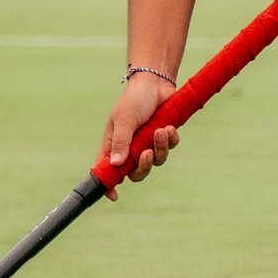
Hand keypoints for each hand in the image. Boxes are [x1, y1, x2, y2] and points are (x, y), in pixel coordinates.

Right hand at [101, 70, 178, 186]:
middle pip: (136, 172)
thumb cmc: (134, 99)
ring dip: (160, 148)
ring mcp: (148, 143)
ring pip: (156, 161)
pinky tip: (168, 127)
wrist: (156, 82)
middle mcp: (131, 147)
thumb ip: (121, 141)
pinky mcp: (164, 137)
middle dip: (143, 167)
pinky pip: (169, 148)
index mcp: (115, 144)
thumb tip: (116, 165)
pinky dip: (170, 140)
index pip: (108, 169)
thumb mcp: (124, 119)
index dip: (109, 184)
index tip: (114, 196)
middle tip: (147, 154)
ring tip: (161, 131)